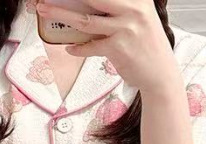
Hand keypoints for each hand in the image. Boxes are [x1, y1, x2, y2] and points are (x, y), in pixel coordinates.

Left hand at [35, 0, 176, 92]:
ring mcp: (125, 27)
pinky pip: (90, 46)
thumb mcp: (138, 18)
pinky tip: (70, 48)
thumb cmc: (145, 46)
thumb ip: (118, 8)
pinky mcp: (118, 47)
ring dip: (61, 15)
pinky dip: (78, 48)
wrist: (160, 74)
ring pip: (84, 19)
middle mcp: (133, 8)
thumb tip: (87, 6)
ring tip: (44, 11)